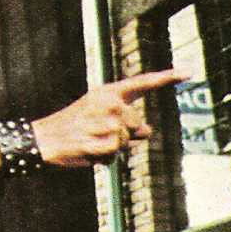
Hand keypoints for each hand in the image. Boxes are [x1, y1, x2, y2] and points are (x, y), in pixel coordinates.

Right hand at [32, 68, 188, 166]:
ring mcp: (105, 122)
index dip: (167, 77)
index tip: (189, 72)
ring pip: (126, 141)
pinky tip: (88, 153)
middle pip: (136, 124)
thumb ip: (125, 121)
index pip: (142, 82)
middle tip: (97, 136)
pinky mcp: (99, 140)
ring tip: (90, 144)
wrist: (42, 139)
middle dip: (123, 136)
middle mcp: (109, 103)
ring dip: (111, 149)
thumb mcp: (98, 118)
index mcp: (108, 92)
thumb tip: (147, 131)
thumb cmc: (72, 129)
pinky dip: (104, 159)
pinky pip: (114, 154)